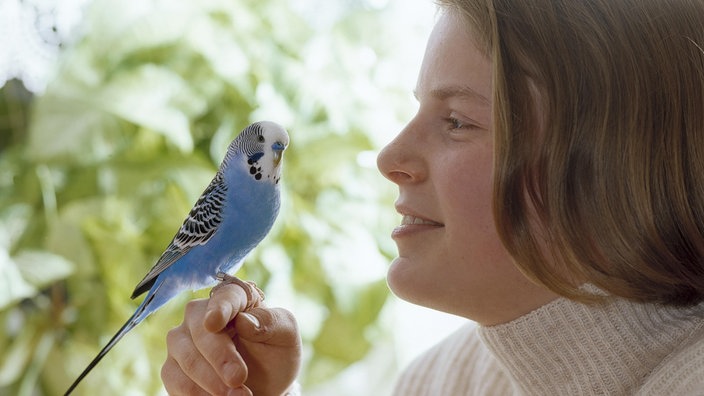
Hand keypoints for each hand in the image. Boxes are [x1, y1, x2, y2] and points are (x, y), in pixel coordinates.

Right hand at [161, 283, 300, 394]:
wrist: (266, 384)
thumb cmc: (275, 351)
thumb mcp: (285, 335)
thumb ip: (270, 322)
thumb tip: (245, 321)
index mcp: (233, 299)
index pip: (224, 296)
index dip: (219, 308)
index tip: (214, 323)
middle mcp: (201, 315)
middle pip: (201, 330)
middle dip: (219, 357)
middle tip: (238, 379)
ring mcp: (183, 341)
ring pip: (186, 358)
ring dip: (211, 381)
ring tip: (239, 395)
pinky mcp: (173, 368)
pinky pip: (175, 380)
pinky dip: (196, 393)